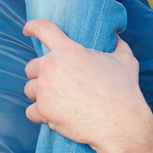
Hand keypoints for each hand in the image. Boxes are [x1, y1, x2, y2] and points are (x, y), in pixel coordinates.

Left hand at [22, 19, 152, 152]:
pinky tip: (52, 117)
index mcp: (69, 50)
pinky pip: (31, 111)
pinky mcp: (43, 109)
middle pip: (32, 66)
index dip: (32, 27)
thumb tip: (115, 37)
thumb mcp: (125, 61)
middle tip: (58, 84)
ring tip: (57, 101)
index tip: (27, 31)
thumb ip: (117, 45)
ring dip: (40, 95)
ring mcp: (45, 88)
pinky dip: (40, 115)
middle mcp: (52, 66)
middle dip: (41, 75)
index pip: (43, 29)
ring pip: (30, 89)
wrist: (121, 125)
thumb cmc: (124, 92)